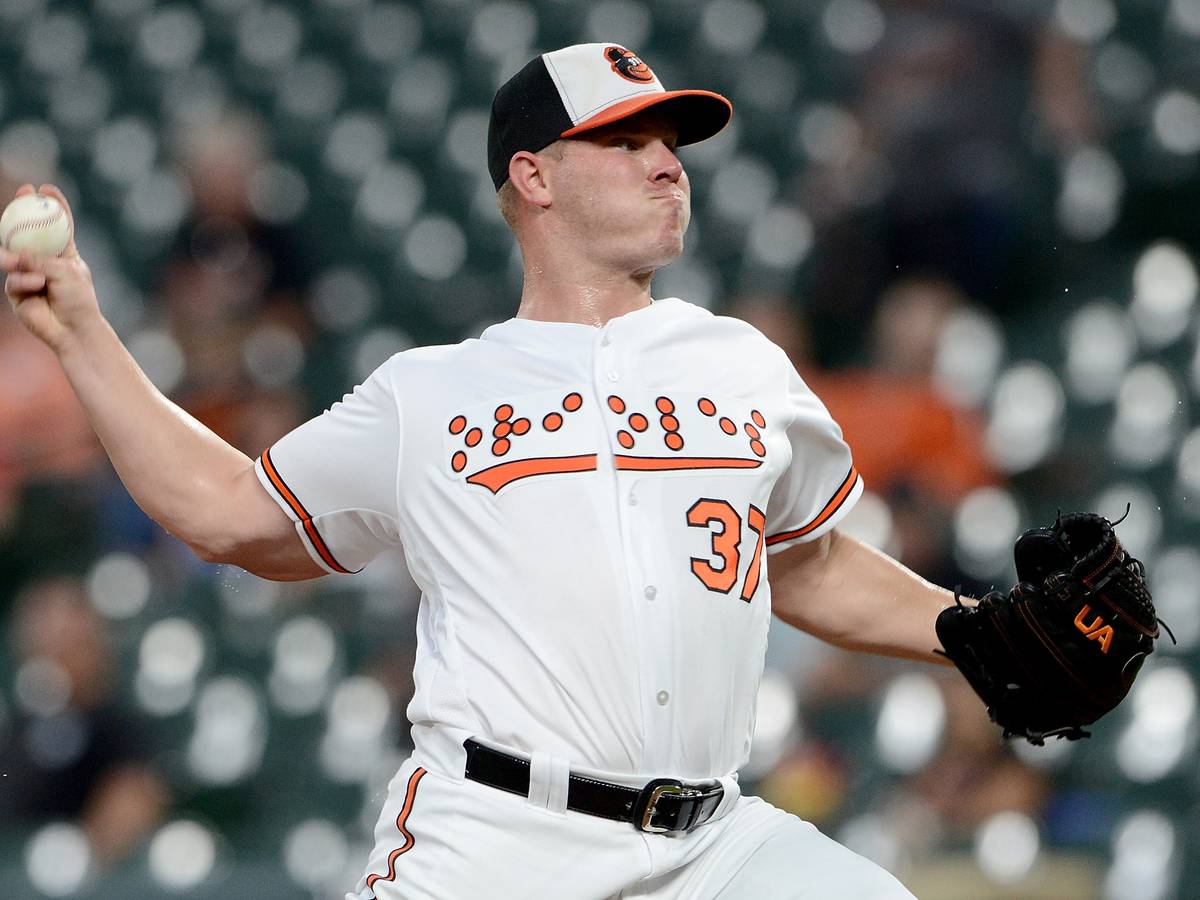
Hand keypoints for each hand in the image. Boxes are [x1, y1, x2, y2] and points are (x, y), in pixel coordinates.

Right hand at [1, 183, 100, 354]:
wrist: (73, 330)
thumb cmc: (78, 300)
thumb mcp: (66, 272)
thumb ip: (42, 259)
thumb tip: (15, 252)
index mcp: (63, 253)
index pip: (56, 225)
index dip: (50, 206)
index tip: (45, 189)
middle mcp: (44, 261)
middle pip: (27, 232)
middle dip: (21, 212)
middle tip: (20, 195)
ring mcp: (28, 275)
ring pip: (13, 255)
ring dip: (16, 255)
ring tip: (16, 260)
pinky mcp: (17, 291)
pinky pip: (13, 279)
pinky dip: (24, 279)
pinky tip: (37, 284)